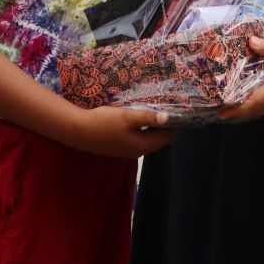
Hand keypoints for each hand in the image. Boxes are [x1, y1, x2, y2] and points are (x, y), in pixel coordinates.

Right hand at [63, 106, 178, 157]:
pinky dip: (144, 130)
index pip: (167, 137)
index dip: (177, 126)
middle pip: (158, 140)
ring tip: (161, 113)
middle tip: (175, 112)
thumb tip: (169, 119)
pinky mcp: (118, 147)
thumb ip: (149, 118)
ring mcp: (126, 151)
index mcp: (143, 145)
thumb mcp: (129, 116)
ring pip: (148, 139)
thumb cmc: (104, 122)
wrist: (77, 131)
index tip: (185, 115)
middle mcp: (137, 151)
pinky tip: (142, 120)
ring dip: (155, 128)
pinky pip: (138, 139)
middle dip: (168, 128)